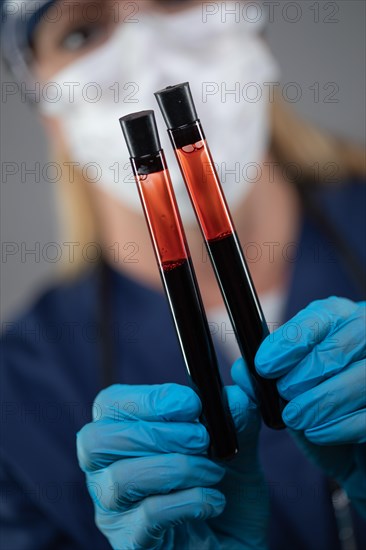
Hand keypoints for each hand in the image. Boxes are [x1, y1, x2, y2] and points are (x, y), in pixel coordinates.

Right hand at [76, 383, 268, 549]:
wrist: (237, 545)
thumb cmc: (224, 489)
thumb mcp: (235, 446)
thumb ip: (234, 417)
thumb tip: (232, 396)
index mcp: (123, 435)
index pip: (109, 404)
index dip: (147, 398)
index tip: (191, 403)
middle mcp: (106, 471)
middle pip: (98, 440)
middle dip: (157, 432)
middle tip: (202, 438)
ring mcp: (114, 511)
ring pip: (121, 479)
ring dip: (177, 467)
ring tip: (213, 471)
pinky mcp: (133, 544)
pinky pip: (148, 516)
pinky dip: (189, 501)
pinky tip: (215, 501)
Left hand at [234, 297, 365, 516]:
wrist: (351, 447)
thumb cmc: (318, 405)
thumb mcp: (287, 387)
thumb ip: (263, 376)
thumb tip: (241, 371)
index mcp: (341, 318)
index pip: (321, 317)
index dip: (291, 341)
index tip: (264, 365)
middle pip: (343, 346)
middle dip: (307, 372)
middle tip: (284, 393)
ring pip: (363, 377)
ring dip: (323, 400)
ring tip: (295, 417)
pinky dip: (341, 425)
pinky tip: (317, 433)